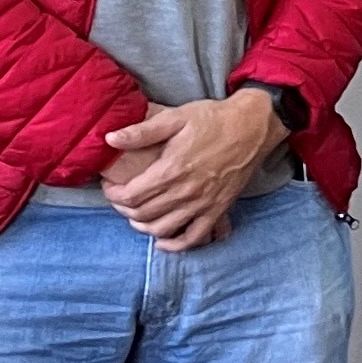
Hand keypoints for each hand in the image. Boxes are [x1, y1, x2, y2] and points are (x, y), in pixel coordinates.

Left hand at [100, 89, 285, 250]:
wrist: (252, 127)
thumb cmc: (213, 120)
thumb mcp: (175, 118)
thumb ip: (141, 132)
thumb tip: (110, 139)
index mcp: (171, 169)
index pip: (131, 195)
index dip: (113, 195)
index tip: (110, 186)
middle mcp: (185, 191)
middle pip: (142, 214)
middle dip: (124, 210)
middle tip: (120, 199)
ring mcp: (203, 203)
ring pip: (162, 228)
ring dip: (143, 227)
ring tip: (136, 216)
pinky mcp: (218, 209)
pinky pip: (194, 237)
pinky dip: (175, 244)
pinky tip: (163, 241)